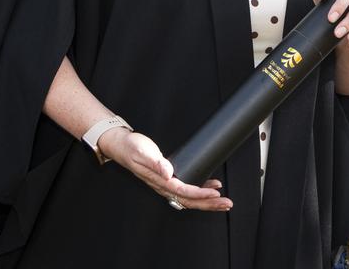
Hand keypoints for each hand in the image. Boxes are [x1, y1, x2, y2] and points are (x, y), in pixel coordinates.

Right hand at [98, 127, 232, 210]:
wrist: (120, 145)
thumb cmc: (131, 147)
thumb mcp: (143, 151)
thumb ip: (156, 162)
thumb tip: (168, 173)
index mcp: (159, 181)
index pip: (183, 192)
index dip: (200, 193)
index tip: (215, 193)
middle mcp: (163, 186)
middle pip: (189, 201)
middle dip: (209, 204)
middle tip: (227, 203)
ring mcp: (165, 185)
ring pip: (189, 199)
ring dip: (207, 202)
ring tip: (223, 202)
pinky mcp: (167, 180)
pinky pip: (186, 192)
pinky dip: (200, 193)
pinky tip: (211, 189)